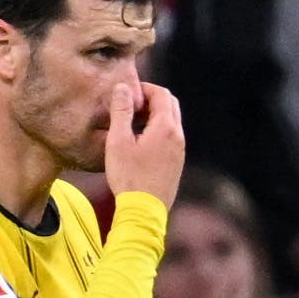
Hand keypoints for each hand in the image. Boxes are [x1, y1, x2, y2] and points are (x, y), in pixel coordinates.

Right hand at [98, 75, 185, 204]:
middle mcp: (178, 137)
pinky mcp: (177, 162)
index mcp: (166, 128)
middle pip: (170, 105)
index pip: (162, 94)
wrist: (144, 210)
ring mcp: (180, 150)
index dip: (144, 88)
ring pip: (171, 121)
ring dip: (154, 114)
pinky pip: (170, 136)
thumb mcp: (118, 140)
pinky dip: (157, 129)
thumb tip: (123, 87)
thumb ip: (121, 111)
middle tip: (129, 105)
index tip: (126, 94)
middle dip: (151, 99)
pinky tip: (139, 139)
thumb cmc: (129, 175)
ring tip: (130, 121)